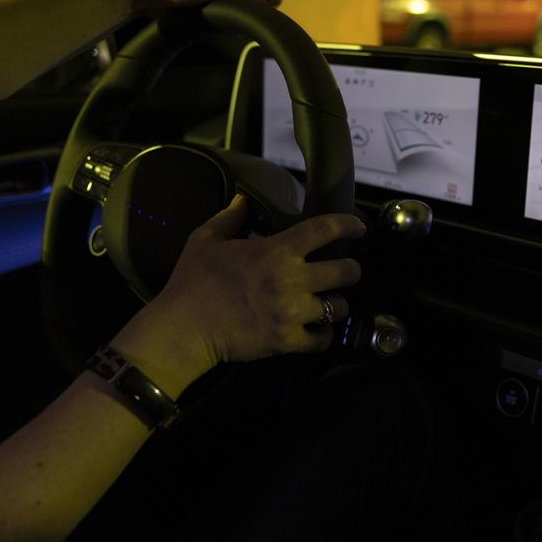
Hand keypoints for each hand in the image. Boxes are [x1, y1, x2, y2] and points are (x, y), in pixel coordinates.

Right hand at [110, 195, 363, 396]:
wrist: (182, 328)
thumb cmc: (192, 282)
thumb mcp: (204, 241)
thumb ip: (227, 218)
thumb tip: (241, 201)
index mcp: (276, 251)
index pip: (324, 229)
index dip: (348, 225)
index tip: (359, 228)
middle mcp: (291, 279)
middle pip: (346, 271)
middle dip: (350, 270)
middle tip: (344, 273)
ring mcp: (292, 311)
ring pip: (338, 306)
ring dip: (336, 304)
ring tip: (326, 304)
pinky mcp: (288, 340)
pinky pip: (322, 339)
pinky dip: (322, 335)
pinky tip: (316, 331)